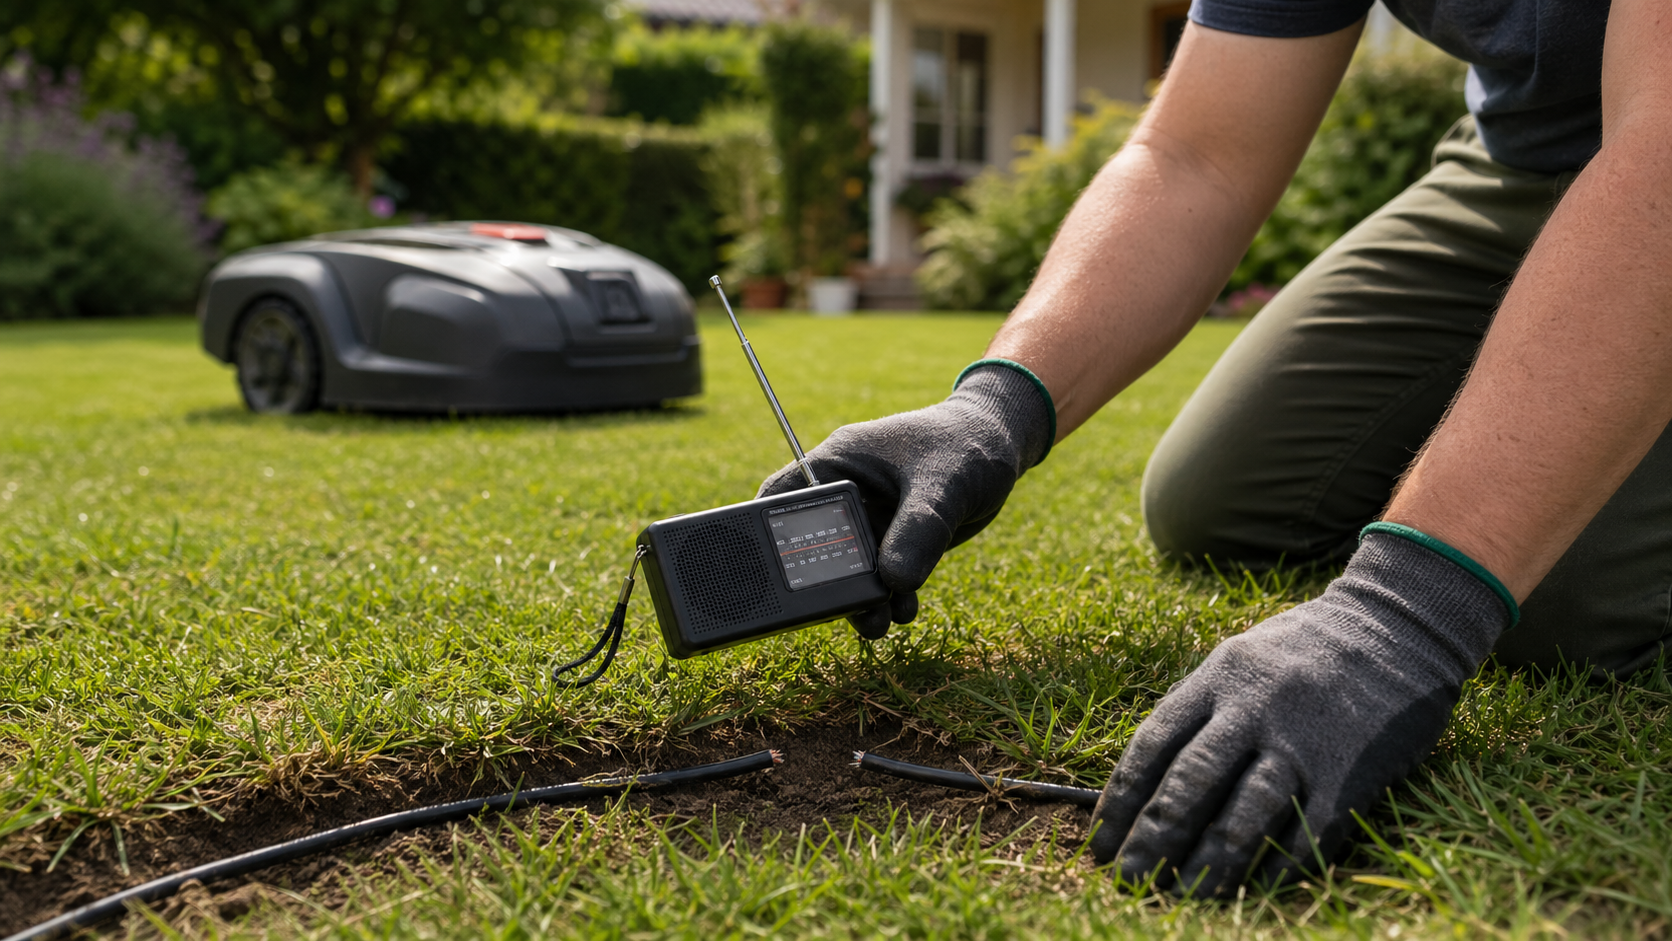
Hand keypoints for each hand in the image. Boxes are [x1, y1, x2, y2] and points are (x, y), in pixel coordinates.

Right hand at [758, 363, 1052, 638]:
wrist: (1002, 449)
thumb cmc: (967, 445)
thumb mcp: (943, 485)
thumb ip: (919, 529)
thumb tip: (895, 581)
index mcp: (837, 463)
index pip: (784, 498)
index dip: (769, 534)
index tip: (769, 573)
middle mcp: (846, 494)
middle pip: (813, 544)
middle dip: (822, 581)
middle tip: (837, 612)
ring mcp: (869, 521)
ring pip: (847, 569)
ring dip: (859, 599)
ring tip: (877, 624)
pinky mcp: (893, 542)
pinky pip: (879, 577)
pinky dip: (889, 597)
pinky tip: (904, 609)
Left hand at [1089, 531, 1510, 893]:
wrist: (1399, 625)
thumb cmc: (1306, 650)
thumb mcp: (1241, 658)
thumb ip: (1200, 711)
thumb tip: (1146, 782)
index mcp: (1219, 677)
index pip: (1153, 744)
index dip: (1121, 799)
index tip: (1099, 842)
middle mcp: (1255, 708)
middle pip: (1191, 782)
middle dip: (1153, 839)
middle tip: (1126, 880)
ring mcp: (1304, 740)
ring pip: (1245, 813)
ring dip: (1208, 863)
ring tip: (1181, 896)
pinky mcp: (1350, 770)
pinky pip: (1307, 830)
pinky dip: (1276, 865)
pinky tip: (1250, 889)